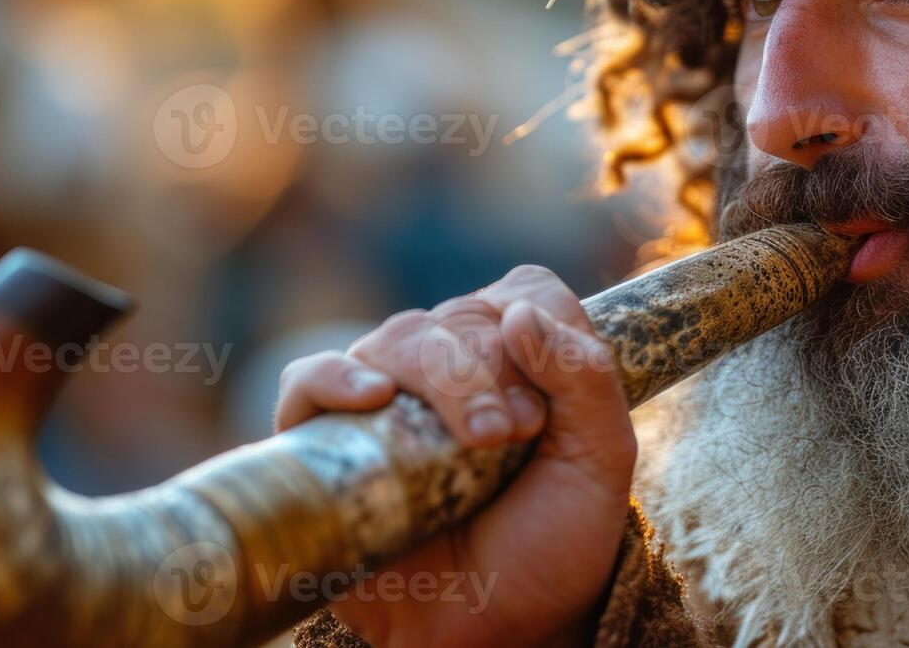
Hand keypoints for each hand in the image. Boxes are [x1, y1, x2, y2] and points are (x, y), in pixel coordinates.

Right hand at [274, 266, 636, 646]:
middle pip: (458, 316)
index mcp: (517, 357)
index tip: (550, 405)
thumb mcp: (601, 461)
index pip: (524, 294)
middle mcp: (447, 365)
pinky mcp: (327, 440)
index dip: (540, 330)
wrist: (502, 627)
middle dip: (491, 370)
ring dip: (442, 377)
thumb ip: (587, 379)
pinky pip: (307, 381)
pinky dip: (333, 376)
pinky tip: (370, 394)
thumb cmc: (551, 542)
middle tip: (514, 436)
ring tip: (479, 441)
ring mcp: (384, 399)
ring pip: (397, 339)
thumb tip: (519, 313)